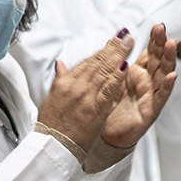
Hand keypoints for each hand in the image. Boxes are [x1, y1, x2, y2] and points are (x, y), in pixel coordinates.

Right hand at [36, 31, 129, 153]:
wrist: (53, 146)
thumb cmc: (52, 125)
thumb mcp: (52, 98)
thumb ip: (60, 79)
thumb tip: (61, 64)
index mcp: (65, 82)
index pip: (87, 61)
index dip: (102, 49)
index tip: (114, 39)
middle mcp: (75, 86)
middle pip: (97, 62)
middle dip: (113, 47)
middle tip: (126, 34)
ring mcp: (85, 96)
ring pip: (104, 71)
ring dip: (118, 55)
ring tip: (129, 43)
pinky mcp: (95, 109)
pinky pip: (108, 90)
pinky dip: (117, 76)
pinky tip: (126, 66)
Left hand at [101, 23, 177, 149]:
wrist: (102, 135)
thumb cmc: (107, 107)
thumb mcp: (109, 78)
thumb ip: (114, 60)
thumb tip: (116, 39)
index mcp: (137, 74)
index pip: (149, 53)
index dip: (154, 40)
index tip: (158, 25)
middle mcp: (147, 83)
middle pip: (158, 60)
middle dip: (162, 44)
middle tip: (163, 28)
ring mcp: (150, 97)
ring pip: (163, 75)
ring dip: (168, 59)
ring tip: (172, 45)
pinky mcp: (150, 112)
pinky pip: (160, 98)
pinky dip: (167, 86)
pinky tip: (172, 76)